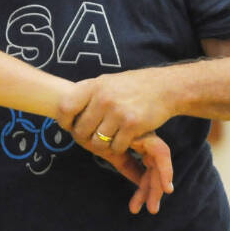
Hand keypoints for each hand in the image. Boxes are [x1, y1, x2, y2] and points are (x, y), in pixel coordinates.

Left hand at [59, 73, 175, 213]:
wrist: (164, 87)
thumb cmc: (132, 86)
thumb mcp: (106, 82)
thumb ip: (88, 94)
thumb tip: (65, 110)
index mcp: (93, 86)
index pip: (65, 108)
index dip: (64, 122)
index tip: (70, 126)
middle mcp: (103, 98)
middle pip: (81, 130)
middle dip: (85, 138)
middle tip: (93, 137)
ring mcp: (117, 112)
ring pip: (97, 142)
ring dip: (102, 146)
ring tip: (109, 139)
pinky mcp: (132, 125)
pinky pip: (115, 147)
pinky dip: (118, 148)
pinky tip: (123, 141)